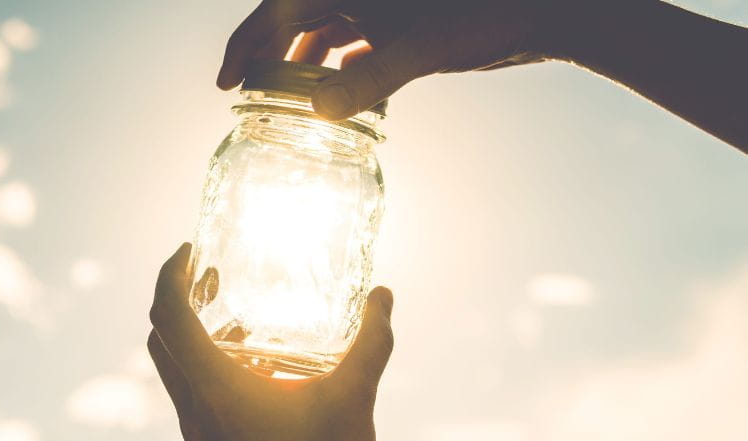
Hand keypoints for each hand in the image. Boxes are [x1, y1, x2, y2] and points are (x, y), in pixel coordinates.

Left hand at [148, 243, 394, 440]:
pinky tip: (251, 355)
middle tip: (206, 270)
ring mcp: (198, 428)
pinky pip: (189, 387)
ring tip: (226, 307)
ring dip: (187, 327)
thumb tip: (384, 296)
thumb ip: (371, 342)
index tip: (190, 248)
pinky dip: (203, 358)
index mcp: (214, 389)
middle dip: (176, 294)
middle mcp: (194, 408)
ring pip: (171, 364)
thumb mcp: (352, 398)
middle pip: (159, 336)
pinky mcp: (211, 440)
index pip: (168, 315)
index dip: (170, 273)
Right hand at [217, 0, 563, 119]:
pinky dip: (340, 67)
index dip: (245, 46)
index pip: (277, 11)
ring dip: (305, 66)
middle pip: (293, 22)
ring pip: (323, 33)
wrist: (533, 13)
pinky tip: (338, 95)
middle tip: (250, 97)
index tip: (226, 84)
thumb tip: (319, 112)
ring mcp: (376, 6)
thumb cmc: (480, 15)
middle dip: (270, 59)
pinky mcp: (396, 22)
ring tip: (289, 102)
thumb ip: (370, 80)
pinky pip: (353, 43)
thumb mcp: (419, 49)